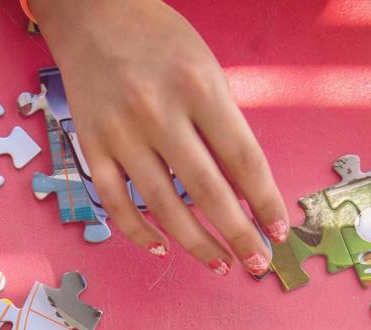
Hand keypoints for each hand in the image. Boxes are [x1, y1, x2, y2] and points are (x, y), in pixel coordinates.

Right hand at [32, 0, 286, 276]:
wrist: (93, 14)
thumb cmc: (159, 41)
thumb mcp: (205, 69)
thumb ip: (224, 125)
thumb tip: (245, 190)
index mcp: (199, 87)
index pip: (243, 159)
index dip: (265, 201)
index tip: (279, 230)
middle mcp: (159, 112)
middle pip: (207, 191)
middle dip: (238, 234)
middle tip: (257, 263)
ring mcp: (121, 132)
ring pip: (163, 206)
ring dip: (196, 243)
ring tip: (219, 263)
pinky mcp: (92, 145)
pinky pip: (116, 202)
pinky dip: (139, 231)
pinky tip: (163, 246)